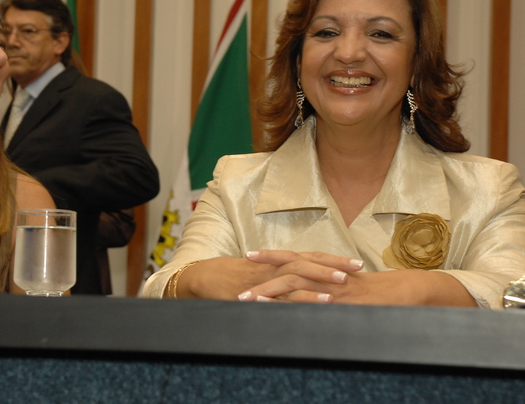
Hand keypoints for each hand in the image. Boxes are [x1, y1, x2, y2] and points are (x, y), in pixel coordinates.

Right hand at [175, 250, 362, 300]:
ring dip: (321, 278)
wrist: (201, 279)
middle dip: (334, 264)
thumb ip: (279, 282)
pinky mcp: (258, 292)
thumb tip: (302, 289)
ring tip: (343, 283)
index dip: (332, 260)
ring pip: (297, 275)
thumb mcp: (258, 278)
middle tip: (358, 268)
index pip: (309, 257)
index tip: (355, 263)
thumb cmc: (230, 278)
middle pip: (309, 261)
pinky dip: (302, 297)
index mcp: (276, 263)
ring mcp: (266, 279)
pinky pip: (283, 295)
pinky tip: (319, 302)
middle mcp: (274, 267)